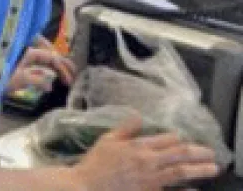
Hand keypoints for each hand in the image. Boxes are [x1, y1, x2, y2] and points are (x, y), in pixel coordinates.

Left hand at [5, 39, 75, 94]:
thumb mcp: (20, 79)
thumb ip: (38, 81)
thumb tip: (50, 86)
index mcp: (27, 52)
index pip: (50, 57)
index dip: (62, 68)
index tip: (71, 80)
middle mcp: (24, 53)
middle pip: (47, 56)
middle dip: (61, 64)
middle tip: (74, 74)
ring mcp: (19, 59)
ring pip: (40, 61)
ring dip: (53, 68)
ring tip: (64, 78)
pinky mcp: (15, 67)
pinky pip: (33, 67)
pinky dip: (42, 73)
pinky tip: (47, 82)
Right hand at [71, 117, 218, 190]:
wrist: (88, 186)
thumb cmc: (95, 163)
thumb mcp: (107, 140)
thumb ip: (125, 129)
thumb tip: (138, 116)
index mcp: (138, 146)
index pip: (165, 139)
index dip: (177, 138)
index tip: (182, 139)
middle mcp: (149, 161)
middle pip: (179, 155)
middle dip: (198, 152)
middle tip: (211, 153)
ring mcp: (151, 179)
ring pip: (180, 172)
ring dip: (199, 170)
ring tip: (212, 168)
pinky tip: (194, 190)